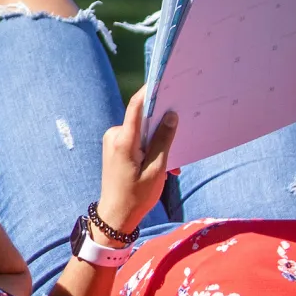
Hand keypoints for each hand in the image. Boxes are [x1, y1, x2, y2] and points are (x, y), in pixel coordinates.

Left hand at [97, 87, 176, 236]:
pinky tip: (162, 166)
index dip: (151, 91)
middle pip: (142, 119)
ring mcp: (113, 141)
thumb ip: (164, 141)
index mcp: (123, 140)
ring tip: (172, 164)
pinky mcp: (115, 147)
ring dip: (159, 144)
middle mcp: (114, 136)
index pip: (137, 106)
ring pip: (142, 132)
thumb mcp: (157, 169)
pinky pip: (137, 140)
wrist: (115, 216)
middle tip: (182, 132)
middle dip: (163, 127)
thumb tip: (171, 115)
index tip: (165, 80)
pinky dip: (151, 149)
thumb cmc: (137, 196)